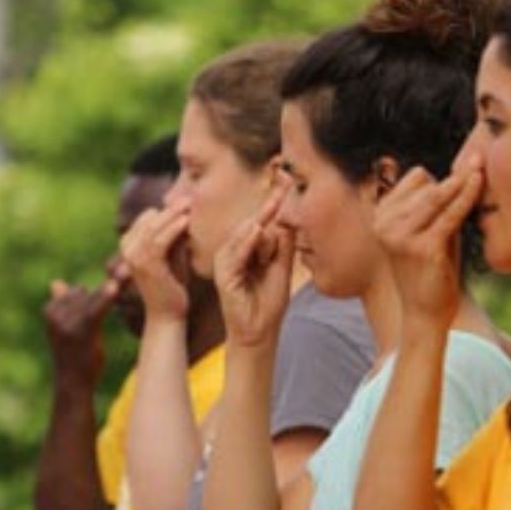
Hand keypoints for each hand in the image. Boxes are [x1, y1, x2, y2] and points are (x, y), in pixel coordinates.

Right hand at [45, 279, 116, 386]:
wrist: (73, 385)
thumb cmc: (73, 356)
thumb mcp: (64, 329)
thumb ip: (62, 304)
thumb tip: (56, 282)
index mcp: (50, 311)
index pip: (77, 292)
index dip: (96, 299)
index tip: (108, 300)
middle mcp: (55, 314)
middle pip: (87, 294)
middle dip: (103, 300)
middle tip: (109, 322)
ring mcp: (67, 322)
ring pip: (95, 298)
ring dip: (110, 302)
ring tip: (109, 326)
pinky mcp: (82, 330)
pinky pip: (97, 308)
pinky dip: (107, 297)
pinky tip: (115, 287)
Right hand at [120, 203, 192, 323]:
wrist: (168, 315)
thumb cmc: (173, 285)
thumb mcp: (173, 254)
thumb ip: (174, 235)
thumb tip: (186, 209)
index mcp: (130, 244)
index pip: (147, 217)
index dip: (166, 207)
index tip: (187, 196)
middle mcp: (127, 249)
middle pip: (149, 219)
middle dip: (170, 206)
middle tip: (190, 194)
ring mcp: (134, 257)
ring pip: (153, 227)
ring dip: (173, 213)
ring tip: (189, 202)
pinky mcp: (145, 266)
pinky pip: (159, 241)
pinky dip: (172, 228)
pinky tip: (186, 220)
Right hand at [213, 184, 293, 348]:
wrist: (260, 331)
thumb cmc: (270, 300)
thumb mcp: (282, 266)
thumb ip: (283, 242)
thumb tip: (288, 216)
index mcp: (246, 247)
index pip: (260, 219)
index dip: (273, 201)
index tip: (287, 178)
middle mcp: (233, 250)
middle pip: (254, 223)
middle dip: (270, 217)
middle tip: (279, 233)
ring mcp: (226, 261)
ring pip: (245, 234)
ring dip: (263, 238)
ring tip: (269, 253)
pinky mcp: (222, 273)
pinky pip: (235, 251)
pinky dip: (247, 241)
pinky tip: (256, 229)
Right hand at [372, 161, 482, 330]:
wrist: (425, 313)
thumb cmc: (431, 269)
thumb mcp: (427, 230)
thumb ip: (437, 203)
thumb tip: (467, 166)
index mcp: (380, 216)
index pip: (416, 177)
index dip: (440, 183)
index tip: (455, 193)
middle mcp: (384, 224)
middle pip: (427, 184)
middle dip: (453, 185)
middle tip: (475, 183)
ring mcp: (401, 237)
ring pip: (438, 195)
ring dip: (462, 184)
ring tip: (481, 171)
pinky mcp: (423, 248)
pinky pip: (451, 213)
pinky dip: (467, 196)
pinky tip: (479, 182)